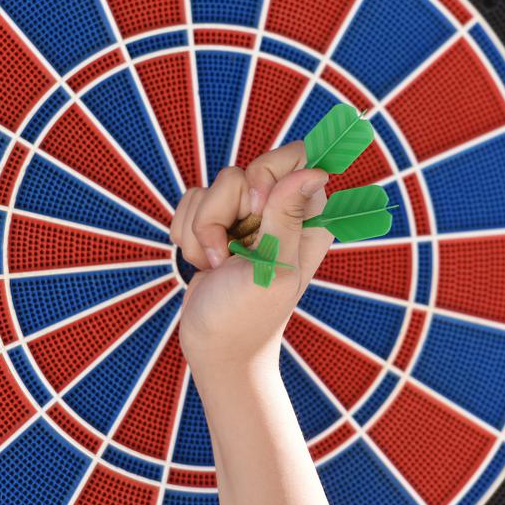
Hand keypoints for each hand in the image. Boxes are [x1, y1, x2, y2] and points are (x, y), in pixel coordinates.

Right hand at [171, 141, 333, 381]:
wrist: (214, 346)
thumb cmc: (249, 316)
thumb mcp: (273, 267)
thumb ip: (288, 216)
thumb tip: (317, 170)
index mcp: (308, 218)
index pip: (297, 157)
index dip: (268, 172)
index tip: (257, 207)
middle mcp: (279, 210)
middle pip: (245, 169)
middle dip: (223, 211)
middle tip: (231, 249)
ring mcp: (247, 216)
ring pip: (212, 186)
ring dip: (203, 230)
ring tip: (216, 265)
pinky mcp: (218, 223)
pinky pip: (192, 200)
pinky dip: (188, 234)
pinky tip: (203, 263)